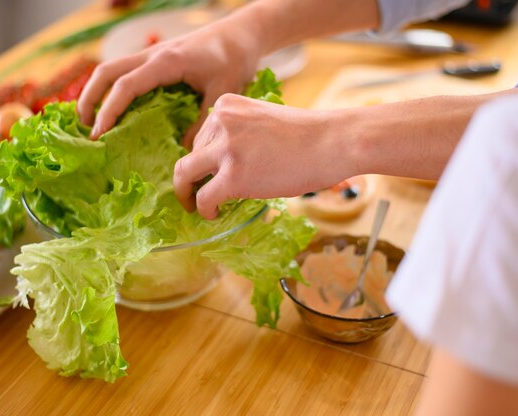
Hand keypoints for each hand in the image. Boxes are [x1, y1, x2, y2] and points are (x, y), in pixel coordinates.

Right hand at [77, 20, 261, 145]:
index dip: (109, 111)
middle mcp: (153, 54)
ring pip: (112, 68)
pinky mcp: (157, 57)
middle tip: (84, 128)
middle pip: (107, 72)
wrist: (241, 33)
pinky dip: (112, 87)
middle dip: (90, 98)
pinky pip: (125, 69)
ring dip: (96, 91)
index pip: (126, 86)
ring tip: (90, 119)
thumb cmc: (235, 60)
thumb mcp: (223, 93)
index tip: (99, 134)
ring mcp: (152, 53)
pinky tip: (114, 106)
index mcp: (166, 62)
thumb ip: (202, 122)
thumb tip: (185, 152)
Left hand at [173, 94, 356, 218]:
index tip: (207, 175)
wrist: (331, 142)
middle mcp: (220, 123)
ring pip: (186, 175)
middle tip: (196, 193)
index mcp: (226, 106)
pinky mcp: (233, 176)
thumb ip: (238, 134)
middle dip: (193, 178)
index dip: (204, 161)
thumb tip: (222, 165)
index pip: (202, 137)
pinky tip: (213, 214)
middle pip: (191, 156)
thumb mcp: (262, 120)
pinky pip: (204, 198)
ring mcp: (225, 149)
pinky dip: (203, 209)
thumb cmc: (307, 136)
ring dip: (189, 194)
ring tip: (200, 207)